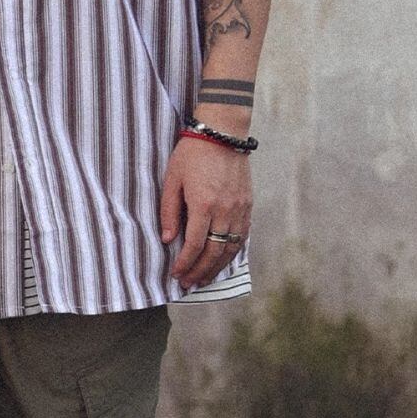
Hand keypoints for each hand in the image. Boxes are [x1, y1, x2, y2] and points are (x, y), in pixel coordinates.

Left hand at [159, 136, 251, 289]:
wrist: (223, 133)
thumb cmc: (192, 154)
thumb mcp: (172, 179)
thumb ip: (169, 211)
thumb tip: (168, 239)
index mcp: (204, 204)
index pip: (195, 245)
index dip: (185, 264)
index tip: (176, 274)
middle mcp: (225, 210)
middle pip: (214, 252)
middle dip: (200, 272)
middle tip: (188, 284)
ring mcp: (239, 209)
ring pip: (230, 248)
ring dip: (217, 267)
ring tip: (204, 279)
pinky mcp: (248, 205)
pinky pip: (242, 236)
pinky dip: (232, 252)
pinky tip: (222, 260)